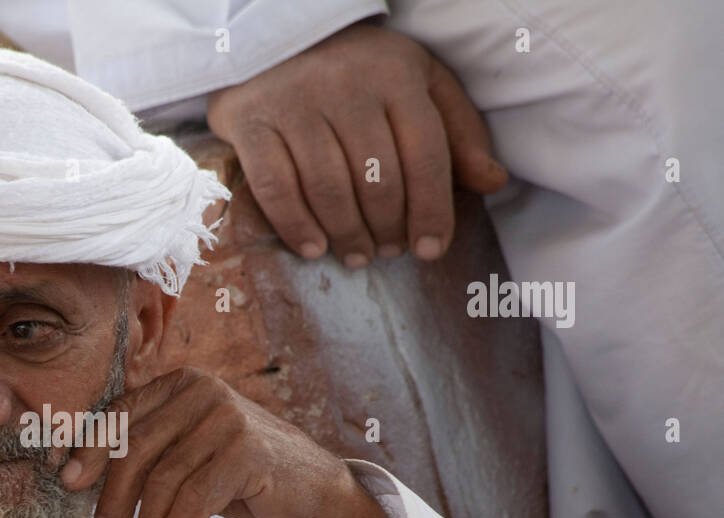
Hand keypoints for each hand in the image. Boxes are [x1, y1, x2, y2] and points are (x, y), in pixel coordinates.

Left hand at [59, 367, 416, 517]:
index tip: (68, 484)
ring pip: (165, 479)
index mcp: (181, 385)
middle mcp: (202, 392)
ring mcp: (227, 418)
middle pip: (137, 448)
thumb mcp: (189, 455)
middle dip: (113, 498)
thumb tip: (79, 477)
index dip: (90, 450)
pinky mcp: (248, 452)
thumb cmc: (241, 477)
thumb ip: (148, 454)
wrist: (314, 493)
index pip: (121, 414)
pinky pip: (195, 500)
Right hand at [206, 22, 508, 266]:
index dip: (432, 210)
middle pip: (376, 178)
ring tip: (356, 255)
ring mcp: (295, 104)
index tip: (430, 250)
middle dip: (387, 227)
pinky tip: (313, 248)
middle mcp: (346, 86)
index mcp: (396, 75)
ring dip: (346, 233)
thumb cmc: (357, 71)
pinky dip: (295, 225)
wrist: (273, 37)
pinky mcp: (251, 123)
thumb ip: (457, 131)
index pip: (425, 155)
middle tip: (386, 251)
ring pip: (328, 187)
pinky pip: (276, 187)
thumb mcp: (417, 84)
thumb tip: (493, 182)